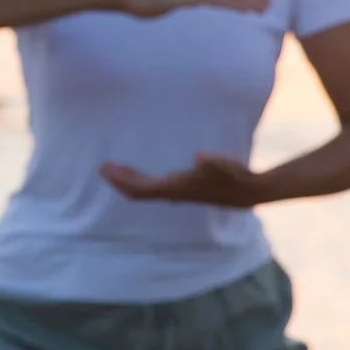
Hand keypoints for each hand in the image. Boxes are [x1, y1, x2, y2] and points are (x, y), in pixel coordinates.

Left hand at [100, 152, 266, 206]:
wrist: (247, 191)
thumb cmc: (234, 175)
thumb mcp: (225, 164)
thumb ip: (212, 161)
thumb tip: (199, 156)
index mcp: (176, 188)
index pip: (141, 189)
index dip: (122, 182)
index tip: (106, 170)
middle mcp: (172, 193)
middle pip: (138, 191)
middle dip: (119, 180)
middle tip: (103, 167)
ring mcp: (176, 192)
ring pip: (144, 190)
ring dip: (127, 180)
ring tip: (113, 168)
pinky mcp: (181, 188)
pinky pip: (152, 186)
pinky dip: (139, 178)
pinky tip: (135, 170)